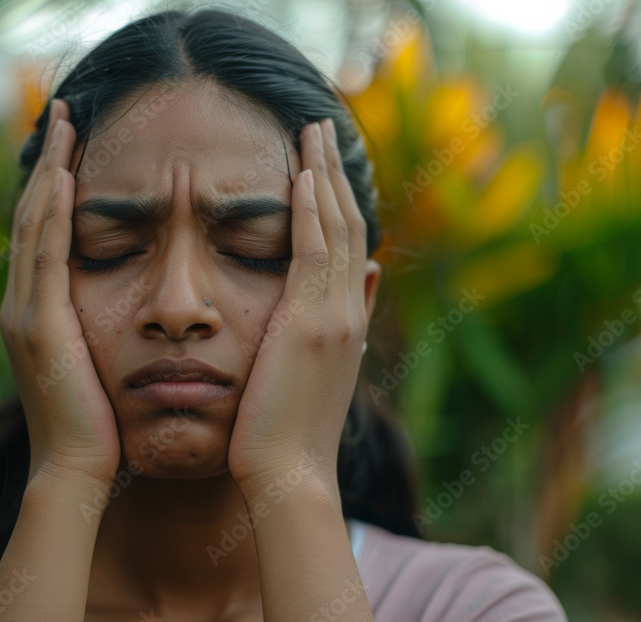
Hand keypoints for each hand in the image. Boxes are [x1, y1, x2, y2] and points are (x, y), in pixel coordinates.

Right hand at [0, 98, 121, 485]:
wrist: (75, 473)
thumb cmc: (97, 427)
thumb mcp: (97, 367)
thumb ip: (101, 331)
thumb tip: (136, 308)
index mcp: (39, 313)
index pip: (46, 233)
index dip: (56, 185)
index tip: (75, 145)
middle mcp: (23, 304)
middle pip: (35, 215)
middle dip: (49, 162)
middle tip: (66, 113)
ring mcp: (26, 312)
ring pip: (35, 224)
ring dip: (50, 171)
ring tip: (67, 124)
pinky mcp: (39, 325)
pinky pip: (46, 255)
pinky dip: (53, 212)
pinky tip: (66, 175)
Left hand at [227, 118, 377, 491]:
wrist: (288, 476)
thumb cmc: (283, 433)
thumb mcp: (312, 375)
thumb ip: (329, 327)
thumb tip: (357, 281)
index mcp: (344, 321)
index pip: (345, 244)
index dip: (335, 198)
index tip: (320, 163)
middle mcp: (347, 311)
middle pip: (347, 223)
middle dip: (332, 172)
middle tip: (320, 126)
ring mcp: (334, 316)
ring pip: (334, 228)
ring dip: (322, 175)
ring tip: (311, 130)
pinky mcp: (311, 324)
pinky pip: (313, 253)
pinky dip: (310, 211)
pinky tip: (301, 175)